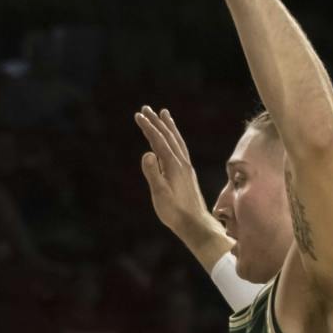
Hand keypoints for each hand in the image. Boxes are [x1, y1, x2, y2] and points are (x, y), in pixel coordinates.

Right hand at [135, 105, 223, 249]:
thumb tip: (147, 153)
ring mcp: (186, 167)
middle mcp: (181, 162)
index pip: (158, 141)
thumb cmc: (174, 211)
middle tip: (146, 108)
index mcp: (173, 165)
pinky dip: (175, 138)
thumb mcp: (160, 194)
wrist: (195, 223)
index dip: (148, 127)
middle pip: (168, 136)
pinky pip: (181, 149)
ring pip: (177, 141)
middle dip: (156, 121)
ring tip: (164, 114)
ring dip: (169, 126)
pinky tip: (173, 141)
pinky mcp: (187, 173)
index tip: (138, 115)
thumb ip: (153, 173)